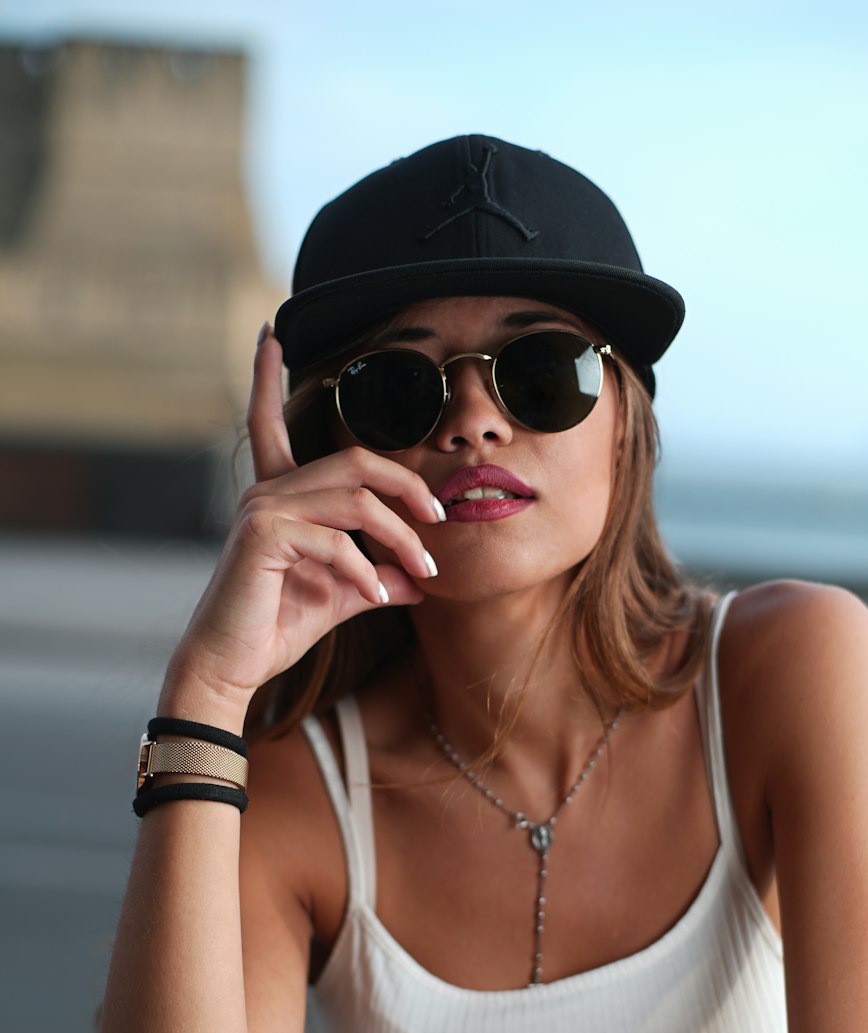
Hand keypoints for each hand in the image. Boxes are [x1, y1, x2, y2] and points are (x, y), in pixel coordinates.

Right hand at [163, 323, 444, 717]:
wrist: (232, 666)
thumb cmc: (277, 627)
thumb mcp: (341, 595)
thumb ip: (378, 578)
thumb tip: (420, 580)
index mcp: (279, 494)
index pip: (269, 423)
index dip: (265, 377)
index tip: (270, 334)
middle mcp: (267, 491)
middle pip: (355, 461)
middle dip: (406, 484)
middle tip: (438, 517)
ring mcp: (262, 509)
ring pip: (356, 501)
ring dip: (401, 537)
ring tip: (425, 570)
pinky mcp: (263, 537)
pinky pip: (336, 542)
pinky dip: (366, 570)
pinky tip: (377, 593)